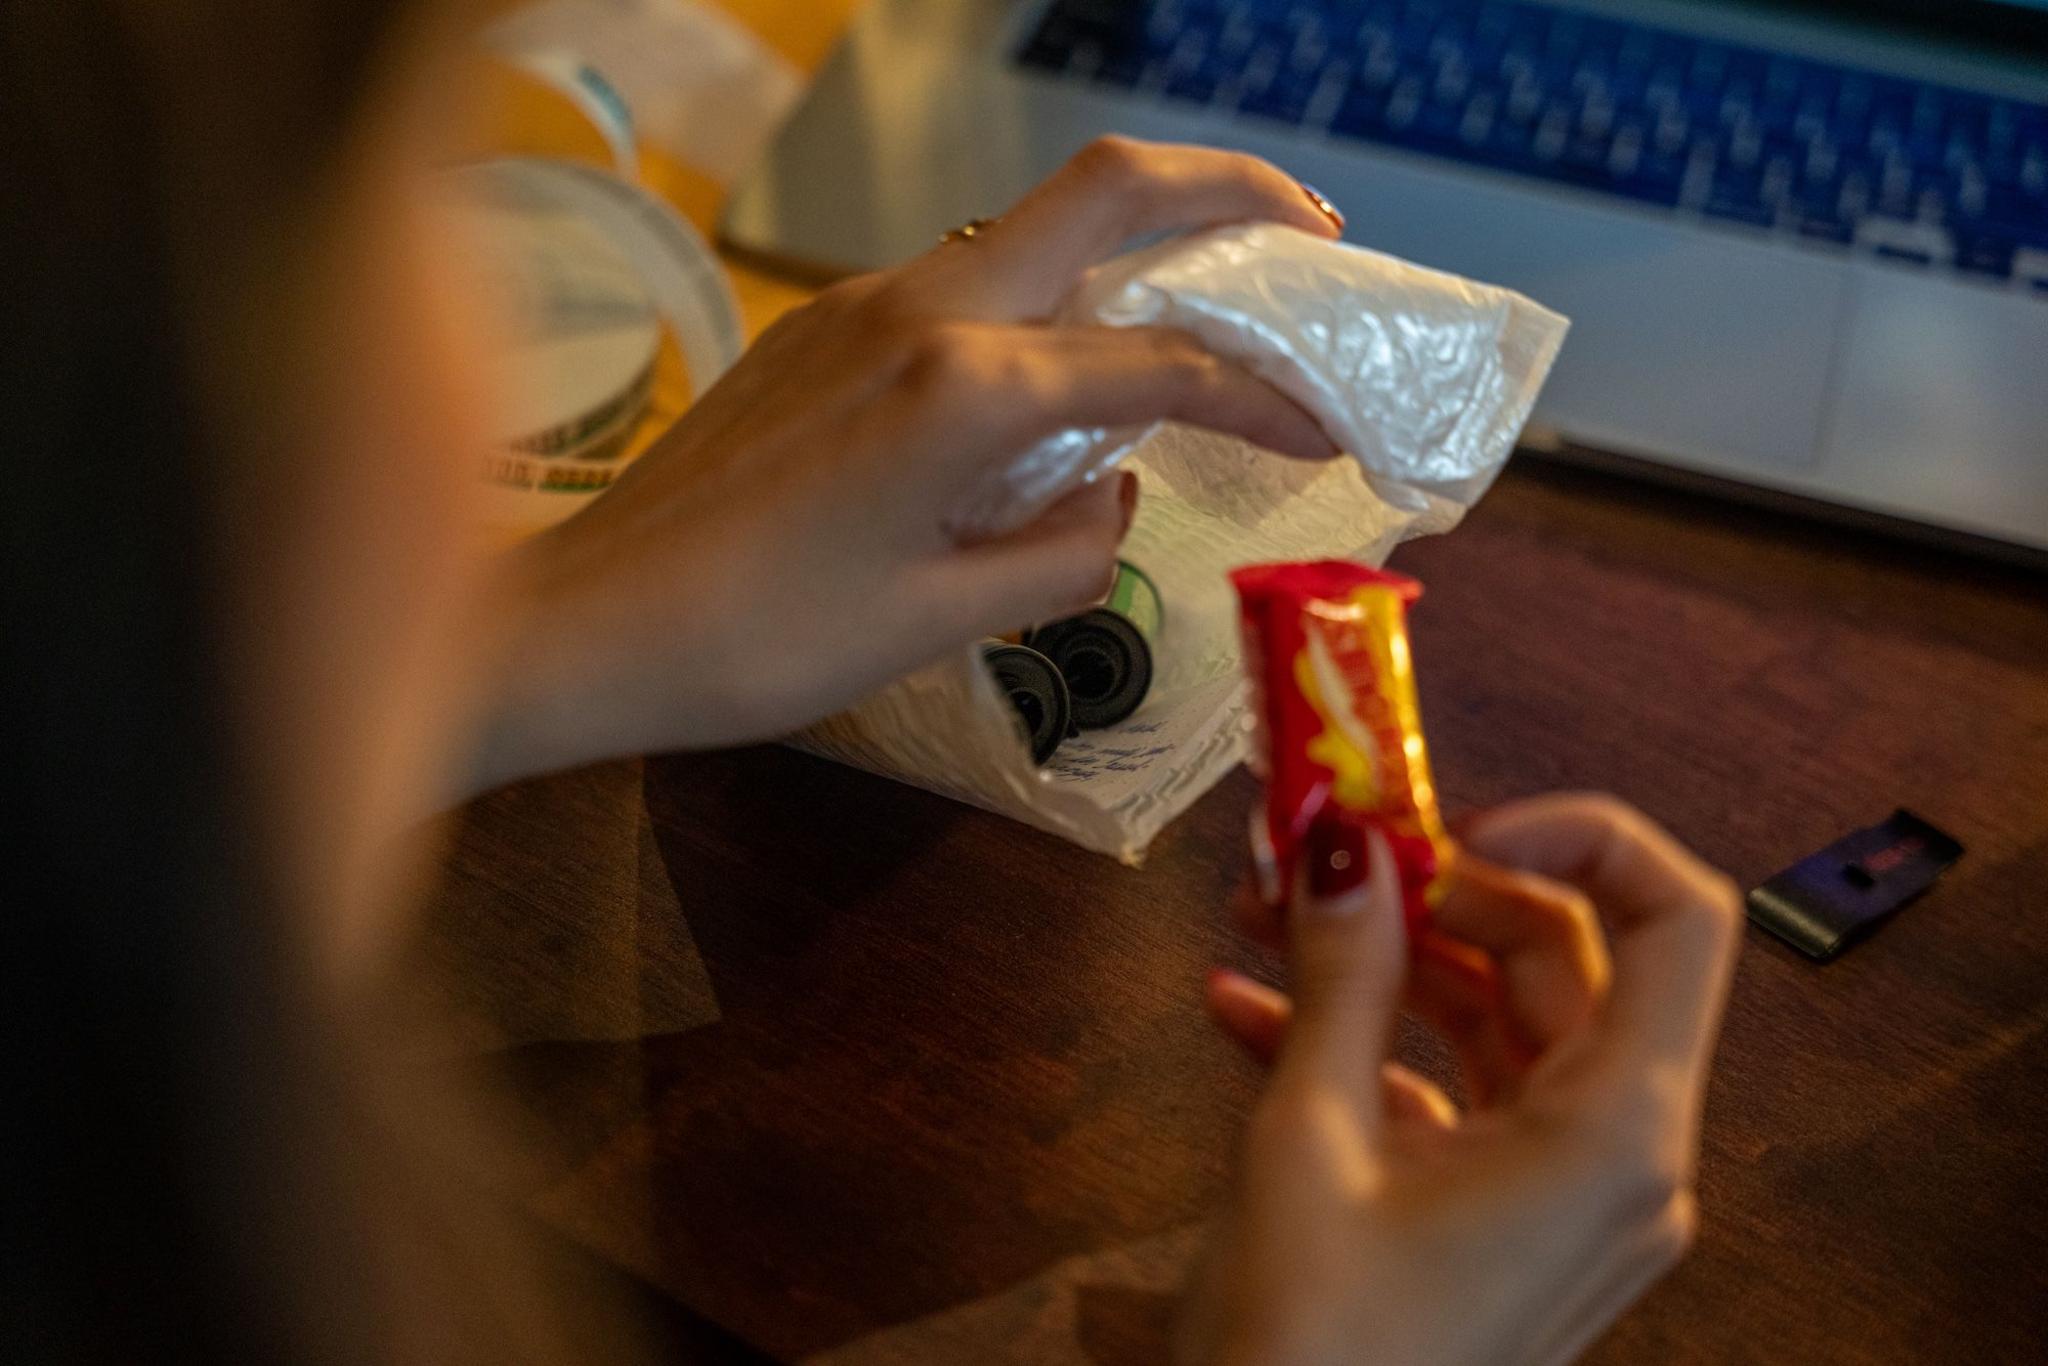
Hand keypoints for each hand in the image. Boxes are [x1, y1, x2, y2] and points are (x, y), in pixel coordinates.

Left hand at [472, 138, 1342, 786]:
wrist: (587, 619)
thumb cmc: (758, 640)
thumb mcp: (936, 621)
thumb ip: (1059, 556)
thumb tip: (1111, 505)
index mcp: (966, 384)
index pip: (1162, 366)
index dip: (1262, 397)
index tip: (1324, 434)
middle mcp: (922, 307)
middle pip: (1106, 189)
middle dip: (1227, 190)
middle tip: (1309, 234)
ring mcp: (863, 302)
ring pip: (1033, 222)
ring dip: (1134, 235)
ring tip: (1205, 297)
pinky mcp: (822, 324)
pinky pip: (967, 277)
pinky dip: (1049, 293)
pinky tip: (1063, 367)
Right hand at [1183, 794, 1741, 1365]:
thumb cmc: (1319, 1355)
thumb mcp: (1311, 1136)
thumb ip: (1337, 976)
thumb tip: (1340, 846)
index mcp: (1615, 1132)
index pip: (1675, 919)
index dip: (1580, 837)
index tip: (1452, 819)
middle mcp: (1617, 1158)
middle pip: (1564, 957)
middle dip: (1435, 887)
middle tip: (1325, 846)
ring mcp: (1561, 1193)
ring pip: (1496, 1019)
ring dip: (1381, 957)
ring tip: (1261, 908)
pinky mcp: (1499, 1219)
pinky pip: (1448, 1093)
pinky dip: (1362, 1041)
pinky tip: (1244, 1008)